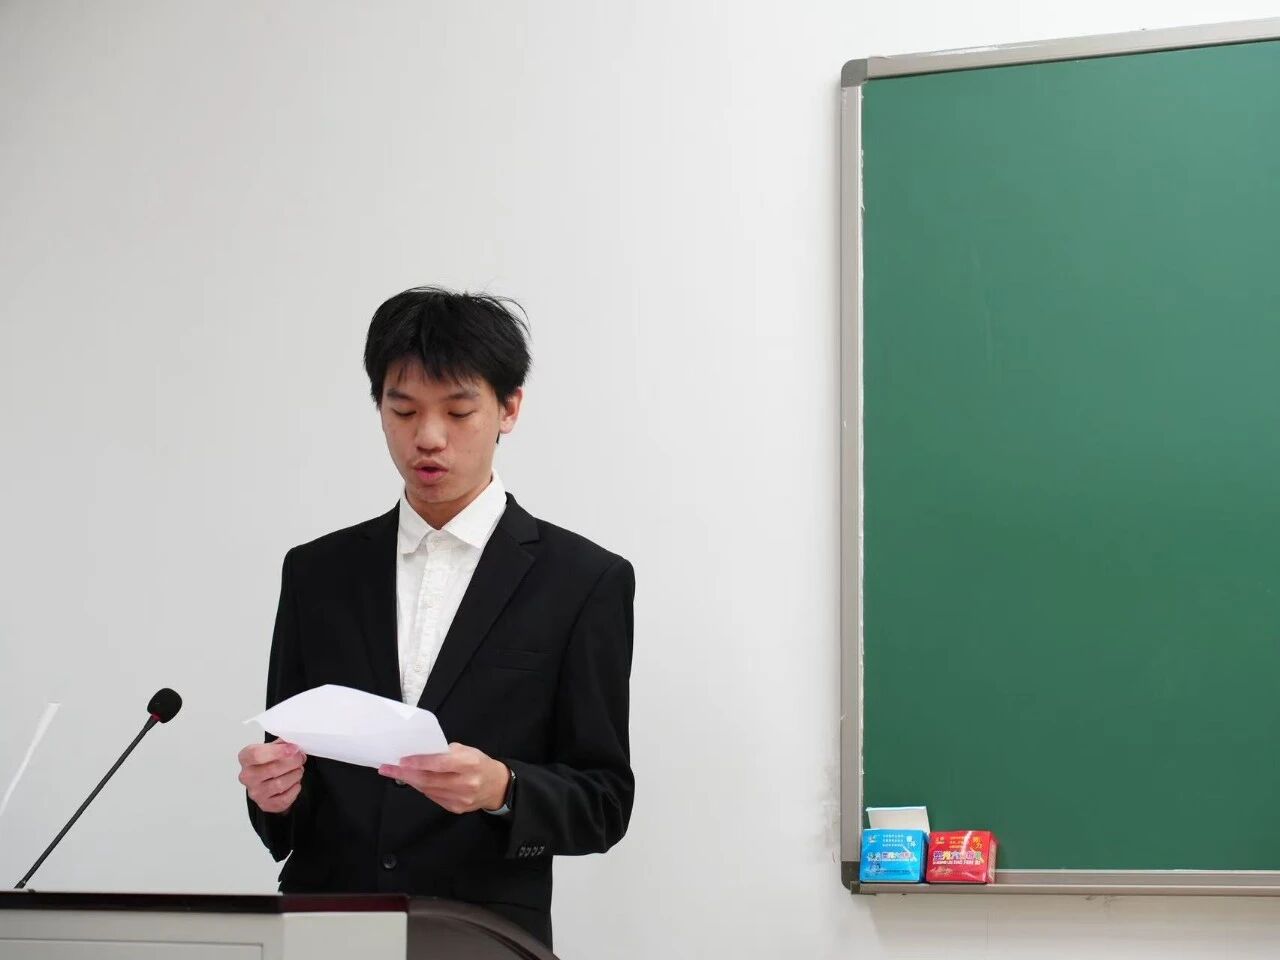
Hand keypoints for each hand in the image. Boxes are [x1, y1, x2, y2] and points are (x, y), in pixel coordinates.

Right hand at [239, 741, 305, 813]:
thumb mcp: (273, 747)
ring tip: (298, 770)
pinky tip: (295, 783)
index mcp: (246, 758)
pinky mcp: (265, 804)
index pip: (257, 754)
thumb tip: (294, 745)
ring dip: (295, 775)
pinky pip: (284, 799)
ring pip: (280, 784)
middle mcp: (247, 776)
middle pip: (272, 769)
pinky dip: (294, 789)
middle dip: (293, 762)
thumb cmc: (270, 761)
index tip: (293, 749)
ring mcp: (255, 792)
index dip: (278, 751)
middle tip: (300, 758)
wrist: (268, 780)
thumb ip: (282, 744)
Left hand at [379, 742, 507, 814]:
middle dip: (405, 774)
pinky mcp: (456, 808)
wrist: (497, 786)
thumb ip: (445, 752)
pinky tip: (414, 781)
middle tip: (387, 768)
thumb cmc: (479, 763)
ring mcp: (461, 798)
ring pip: (428, 790)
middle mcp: (466, 783)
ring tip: (397, 773)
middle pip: (429, 780)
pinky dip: (422, 788)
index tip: (401, 760)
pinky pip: (433, 797)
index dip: (419, 762)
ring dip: (410, 781)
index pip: (440, 763)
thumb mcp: (467, 750)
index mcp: (470, 763)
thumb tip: (420, 754)